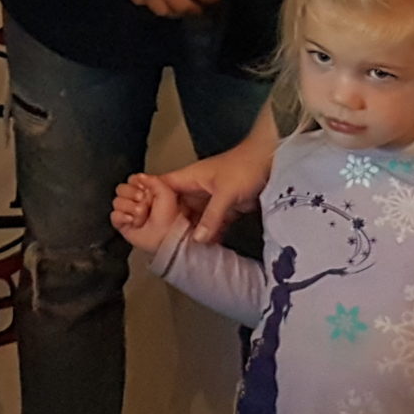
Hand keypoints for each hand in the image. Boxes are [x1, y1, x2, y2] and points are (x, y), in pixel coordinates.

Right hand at [110, 172, 186, 254]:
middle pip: (121, 189)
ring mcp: (128, 212)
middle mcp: (136, 200)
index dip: (136, 184)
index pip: (131, 180)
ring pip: (116, 201)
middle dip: (132, 195)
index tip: (145, 190)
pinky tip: (133, 221)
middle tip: (143, 202)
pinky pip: (114, 215)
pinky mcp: (123, 224)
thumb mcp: (165, 192)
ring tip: (141, 215)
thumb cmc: (169, 217)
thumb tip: (139, 176)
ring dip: (130, 208)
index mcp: (146, 190)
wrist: (166, 236)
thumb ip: (152, 180)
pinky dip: (122, 217)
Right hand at [158, 129, 275, 244]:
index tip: (142, 220)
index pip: (161, 189)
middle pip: (175, 209)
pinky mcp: (225, 209)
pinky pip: (211, 224)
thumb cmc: (246, 166)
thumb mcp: (226, 192)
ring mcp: (210, 199)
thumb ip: (212, 216)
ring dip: (190, 232)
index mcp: (190, 178)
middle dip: (170, 225)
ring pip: (193, 218)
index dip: (150, 202)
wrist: (272, 162)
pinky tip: (205, 250)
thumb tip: (198, 238)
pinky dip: (208, 235)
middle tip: (163, 245)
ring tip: (181, 251)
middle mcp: (196, 189)